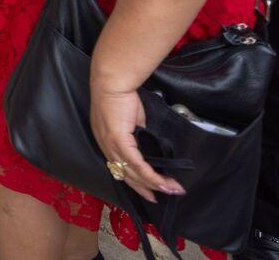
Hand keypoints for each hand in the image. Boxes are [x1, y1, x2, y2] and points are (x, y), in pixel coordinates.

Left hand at [90, 85, 183, 202]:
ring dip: (155, 184)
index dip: (134, 181)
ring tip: (172, 190)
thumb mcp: (131, 119)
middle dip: (147, 189)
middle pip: (127, 176)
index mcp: (105, 141)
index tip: (148, 191)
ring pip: (134, 174)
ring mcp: (111, 146)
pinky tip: (163, 182)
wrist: (113, 81)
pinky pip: (137, 165)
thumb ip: (136, 132)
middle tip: (162, 196)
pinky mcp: (119, 142)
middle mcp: (105, 147)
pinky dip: (151, 176)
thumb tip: (145, 138)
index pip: (120, 168)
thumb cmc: (120, 94)